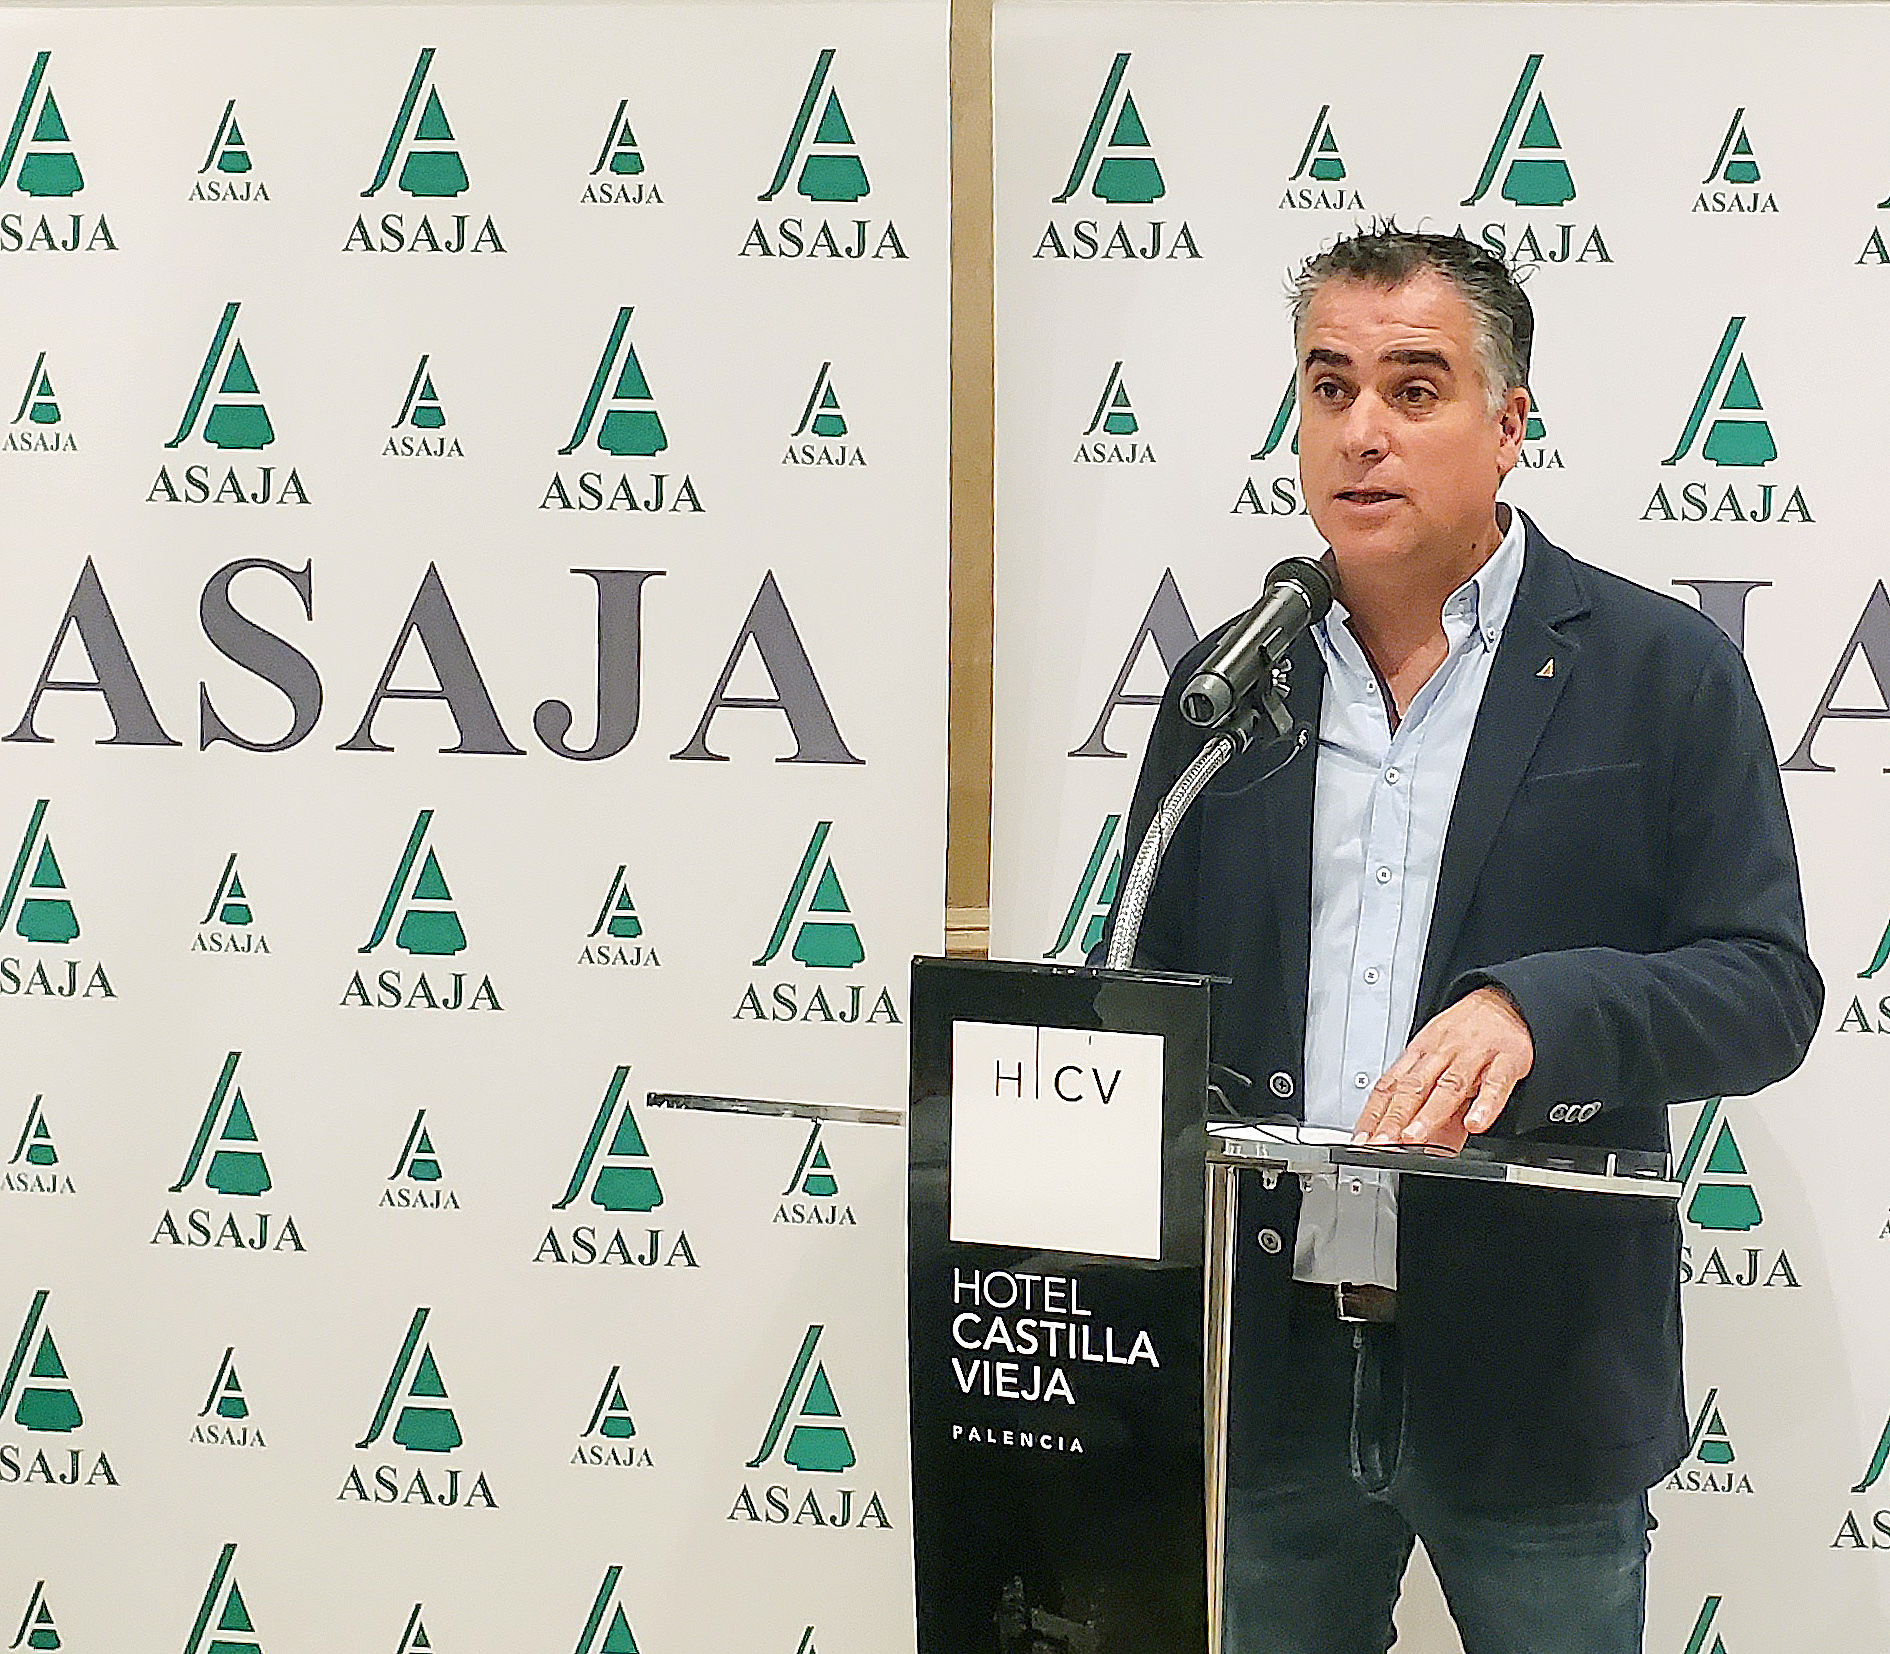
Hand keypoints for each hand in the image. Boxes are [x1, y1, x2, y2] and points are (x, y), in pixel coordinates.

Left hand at [1352, 987, 1533, 1150]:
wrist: (1505, 1001)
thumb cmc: (1466, 1032)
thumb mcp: (1438, 1057)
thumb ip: (1425, 1100)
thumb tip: (1406, 1139)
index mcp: (1420, 1053)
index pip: (1389, 1085)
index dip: (1373, 1113)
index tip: (1362, 1138)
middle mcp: (1442, 1053)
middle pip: (1413, 1088)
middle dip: (1394, 1117)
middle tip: (1381, 1142)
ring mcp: (1474, 1056)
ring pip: (1449, 1086)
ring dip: (1429, 1114)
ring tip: (1414, 1137)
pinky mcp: (1506, 1060)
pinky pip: (1496, 1083)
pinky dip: (1485, 1104)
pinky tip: (1475, 1123)